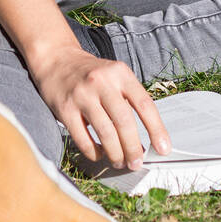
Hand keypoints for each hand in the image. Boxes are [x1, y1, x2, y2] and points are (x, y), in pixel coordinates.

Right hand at [30, 47, 171, 169]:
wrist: (56, 59)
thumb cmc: (91, 73)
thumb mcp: (115, 76)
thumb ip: (128, 100)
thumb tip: (145, 138)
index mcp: (120, 73)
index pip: (145, 104)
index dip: (157, 129)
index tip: (163, 148)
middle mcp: (102, 82)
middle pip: (124, 121)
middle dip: (133, 148)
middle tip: (137, 162)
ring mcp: (82, 95)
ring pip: (105, 133)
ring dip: (116, 153)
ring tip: (120, 162)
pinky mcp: (65, 109)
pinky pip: (83, 138)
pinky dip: (94, 152)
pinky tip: (100, 154)